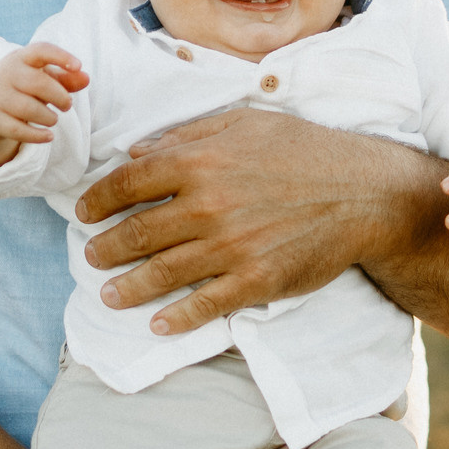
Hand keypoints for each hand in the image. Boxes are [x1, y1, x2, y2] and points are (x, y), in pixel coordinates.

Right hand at [0, 43, 87, 167]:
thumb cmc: (22, 86)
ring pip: (29, 109)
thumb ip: (65, 78)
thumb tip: (86, 78)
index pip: (40, 50)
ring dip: (49, 118)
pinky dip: (38, 136)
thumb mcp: (41, 77)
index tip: (78, 66)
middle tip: (67, 105)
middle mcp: (6, 74)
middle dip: (60, 96)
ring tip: (53, 119)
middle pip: (39, 83)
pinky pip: (18, 130)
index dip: (60, 56)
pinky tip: (49, 136)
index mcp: (21, 58)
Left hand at [73, 108, 441, 335]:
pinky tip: (157, 325)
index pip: (128, 184)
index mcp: (199, 162)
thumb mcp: (244, 123)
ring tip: (109, 296)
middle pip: (137, 233)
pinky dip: (175, 318)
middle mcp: (207, 205)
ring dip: (127, 287)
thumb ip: (186, 135)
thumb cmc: (303, 151)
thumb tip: (135, 151)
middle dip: (105, 249)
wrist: (363, 192)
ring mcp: (230, 247)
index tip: (84, 213)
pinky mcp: (255, 280)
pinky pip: (204, 305)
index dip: (98, 200)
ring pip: (161, 273)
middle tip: (91, 258)